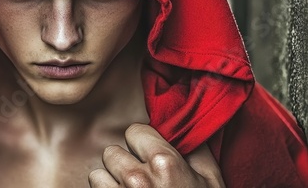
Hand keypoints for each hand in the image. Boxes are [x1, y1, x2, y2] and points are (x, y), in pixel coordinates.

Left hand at [89, 124, 224, 186]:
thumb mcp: (211, 182)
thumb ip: (196, 149)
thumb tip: (185, 127)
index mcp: (164, 164)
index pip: (133, 131)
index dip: (141, 143)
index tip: (148, 155)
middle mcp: (137, 178)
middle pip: (112, 151)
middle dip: (123, 163)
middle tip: (140, 180)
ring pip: (98, 173)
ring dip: (110, 182)